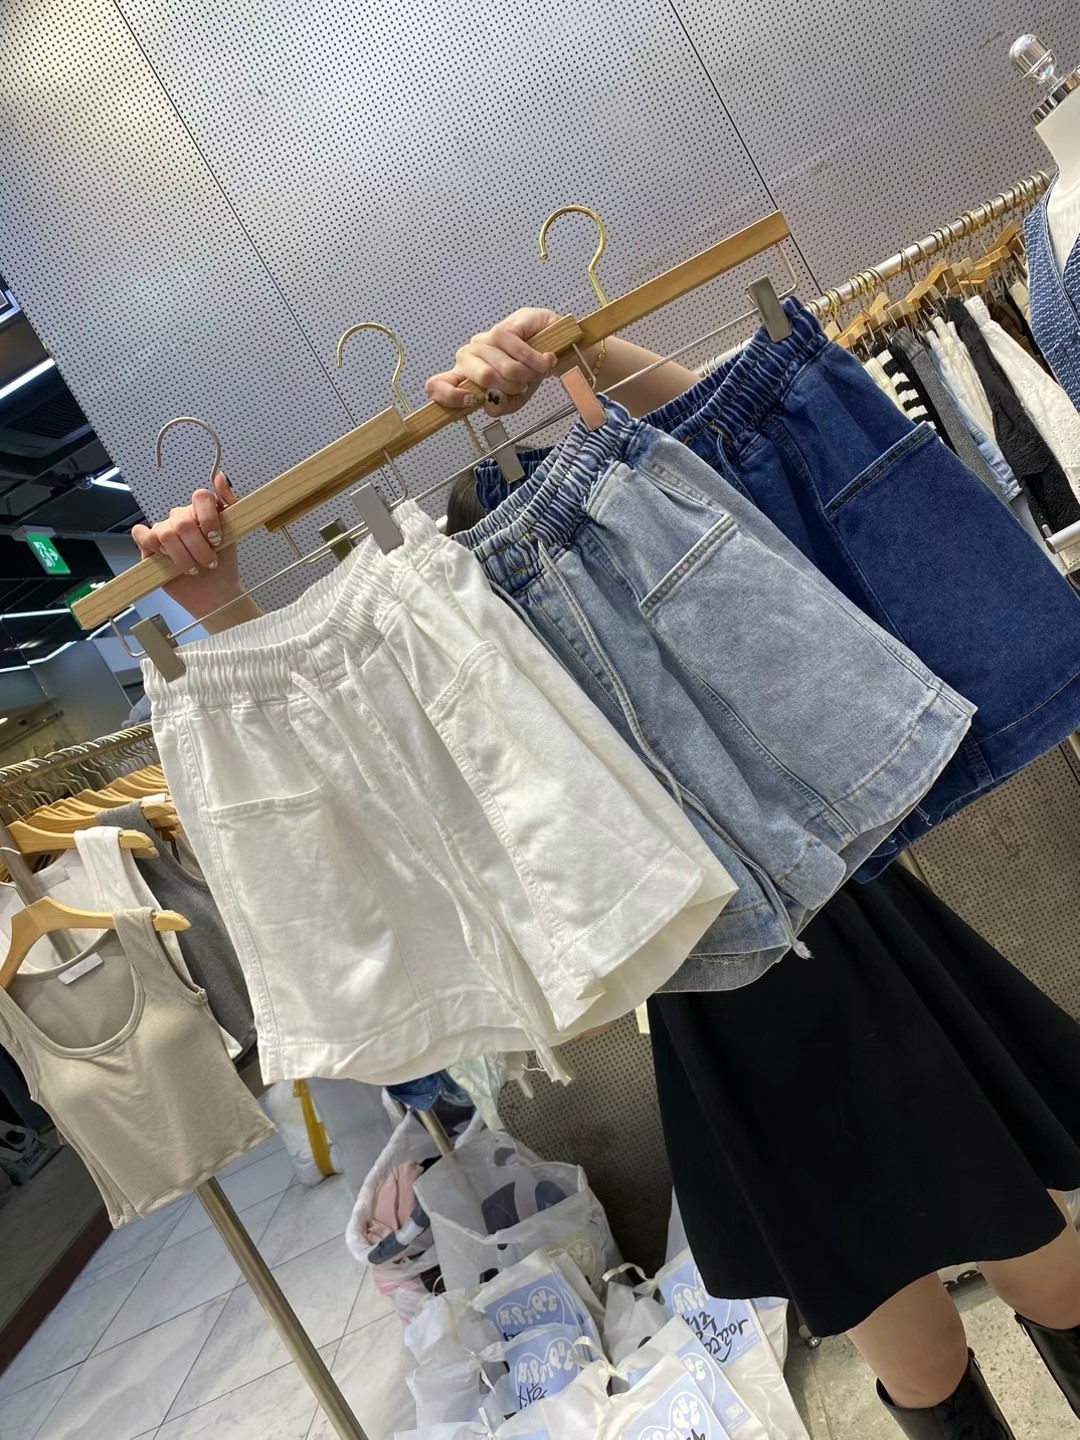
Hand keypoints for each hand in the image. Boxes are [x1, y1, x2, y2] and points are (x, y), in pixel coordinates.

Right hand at [131, 472, 246, 624]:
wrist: (214, 593)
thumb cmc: (223, 564)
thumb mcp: (234, 534)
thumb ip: (229, 503)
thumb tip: (220, 476)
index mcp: (202, 511)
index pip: (200, 497)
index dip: (208, 519)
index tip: (216, 540)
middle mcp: (182, 518)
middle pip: (183, 522)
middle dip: (198, 548)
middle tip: (209, 562)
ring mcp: (164, 530)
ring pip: (165, 534)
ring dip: (183, 557)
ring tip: (194, 569)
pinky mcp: (148, 545)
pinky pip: (141, 534)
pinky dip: (155, 548)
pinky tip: (168, 560)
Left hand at [424, 308, 558, 415]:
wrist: (550, 348)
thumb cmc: (526, 373)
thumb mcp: (515, 399)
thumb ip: (501, 407)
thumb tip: (492, 403)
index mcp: (464, 379)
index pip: (437, 386)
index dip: (449, 396)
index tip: (472, 401)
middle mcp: (468, 358)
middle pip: (483, 379)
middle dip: (511, 387)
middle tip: (523, 385)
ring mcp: (483, 342)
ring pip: (502, 367)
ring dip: (525, 374)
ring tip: (535, 372)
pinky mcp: (501, 329)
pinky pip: (516, 349)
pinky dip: (534, 361)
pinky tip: (543, 360)